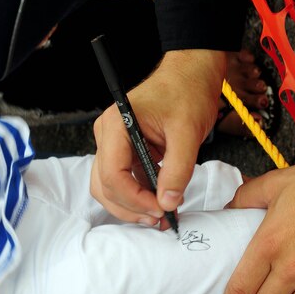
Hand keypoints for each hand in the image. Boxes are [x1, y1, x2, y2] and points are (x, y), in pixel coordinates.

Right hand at [90, 48, 224, 226]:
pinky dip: (138, 195)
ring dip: (131, 205)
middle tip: (162, 219)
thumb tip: (168, 203)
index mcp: (117, 124)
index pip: (112, 173)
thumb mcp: (187, 132)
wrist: (189, 74)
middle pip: (105, 185)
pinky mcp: (124, 150)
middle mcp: (107, 135)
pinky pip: (123, 179)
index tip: (160, 209)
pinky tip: (159, 202)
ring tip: (160, 215)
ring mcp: (113, 143)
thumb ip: (177, 169)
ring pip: (109, 186)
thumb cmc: (187, 93)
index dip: (133, 198)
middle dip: (131, 207)